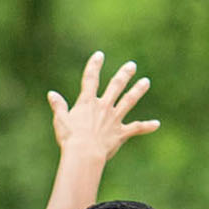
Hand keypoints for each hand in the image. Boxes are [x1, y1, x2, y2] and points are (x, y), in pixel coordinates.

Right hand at [49, 53, 157, 168]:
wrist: (84, 153)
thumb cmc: (70, 137)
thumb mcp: (60, 120)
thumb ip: (58, 106)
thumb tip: (52, 94)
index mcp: (87, 102)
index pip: (90, 79)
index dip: (94, 66)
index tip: (99, 55)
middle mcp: (103, 106)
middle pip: (116, 86)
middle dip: (124, 75)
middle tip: (132, 66)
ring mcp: (114, 119)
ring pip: (129, 101)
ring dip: (138, 90)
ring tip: (146, 82)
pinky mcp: (121, 133)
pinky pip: (136, 128)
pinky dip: (147, 126)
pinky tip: (156, 124)